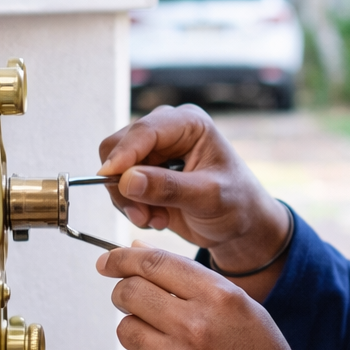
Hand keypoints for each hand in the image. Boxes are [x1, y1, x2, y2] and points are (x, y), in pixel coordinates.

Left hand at [97, 242, 319, 349]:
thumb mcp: (241, 308)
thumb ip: (191, 279)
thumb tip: (137, 249)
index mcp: (220, 298)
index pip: (155, 264)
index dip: (123, 258)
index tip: (108, 260)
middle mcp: (195, 326)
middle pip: (130, 292)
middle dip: (124, 293)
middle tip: (131, 300)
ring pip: (126, 329)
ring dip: (137, 330)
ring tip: (167, 342)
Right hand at [98, 105, 290, 295]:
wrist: (240, 226)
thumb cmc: (236, 205)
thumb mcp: (209, 197)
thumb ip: (169, 188)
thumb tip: (126, 180)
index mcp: (189, 123)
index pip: (145, 130)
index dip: (124, 154)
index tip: (109, 177)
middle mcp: (167, 131)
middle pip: (119, 148)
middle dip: (125, 184)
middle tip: (143, 215)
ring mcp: (153, 152)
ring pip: (114, 170)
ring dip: (129, 201)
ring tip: (157, 220)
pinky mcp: (144, 173)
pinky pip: (119, 188)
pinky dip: (132, 207)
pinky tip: (158, 219)